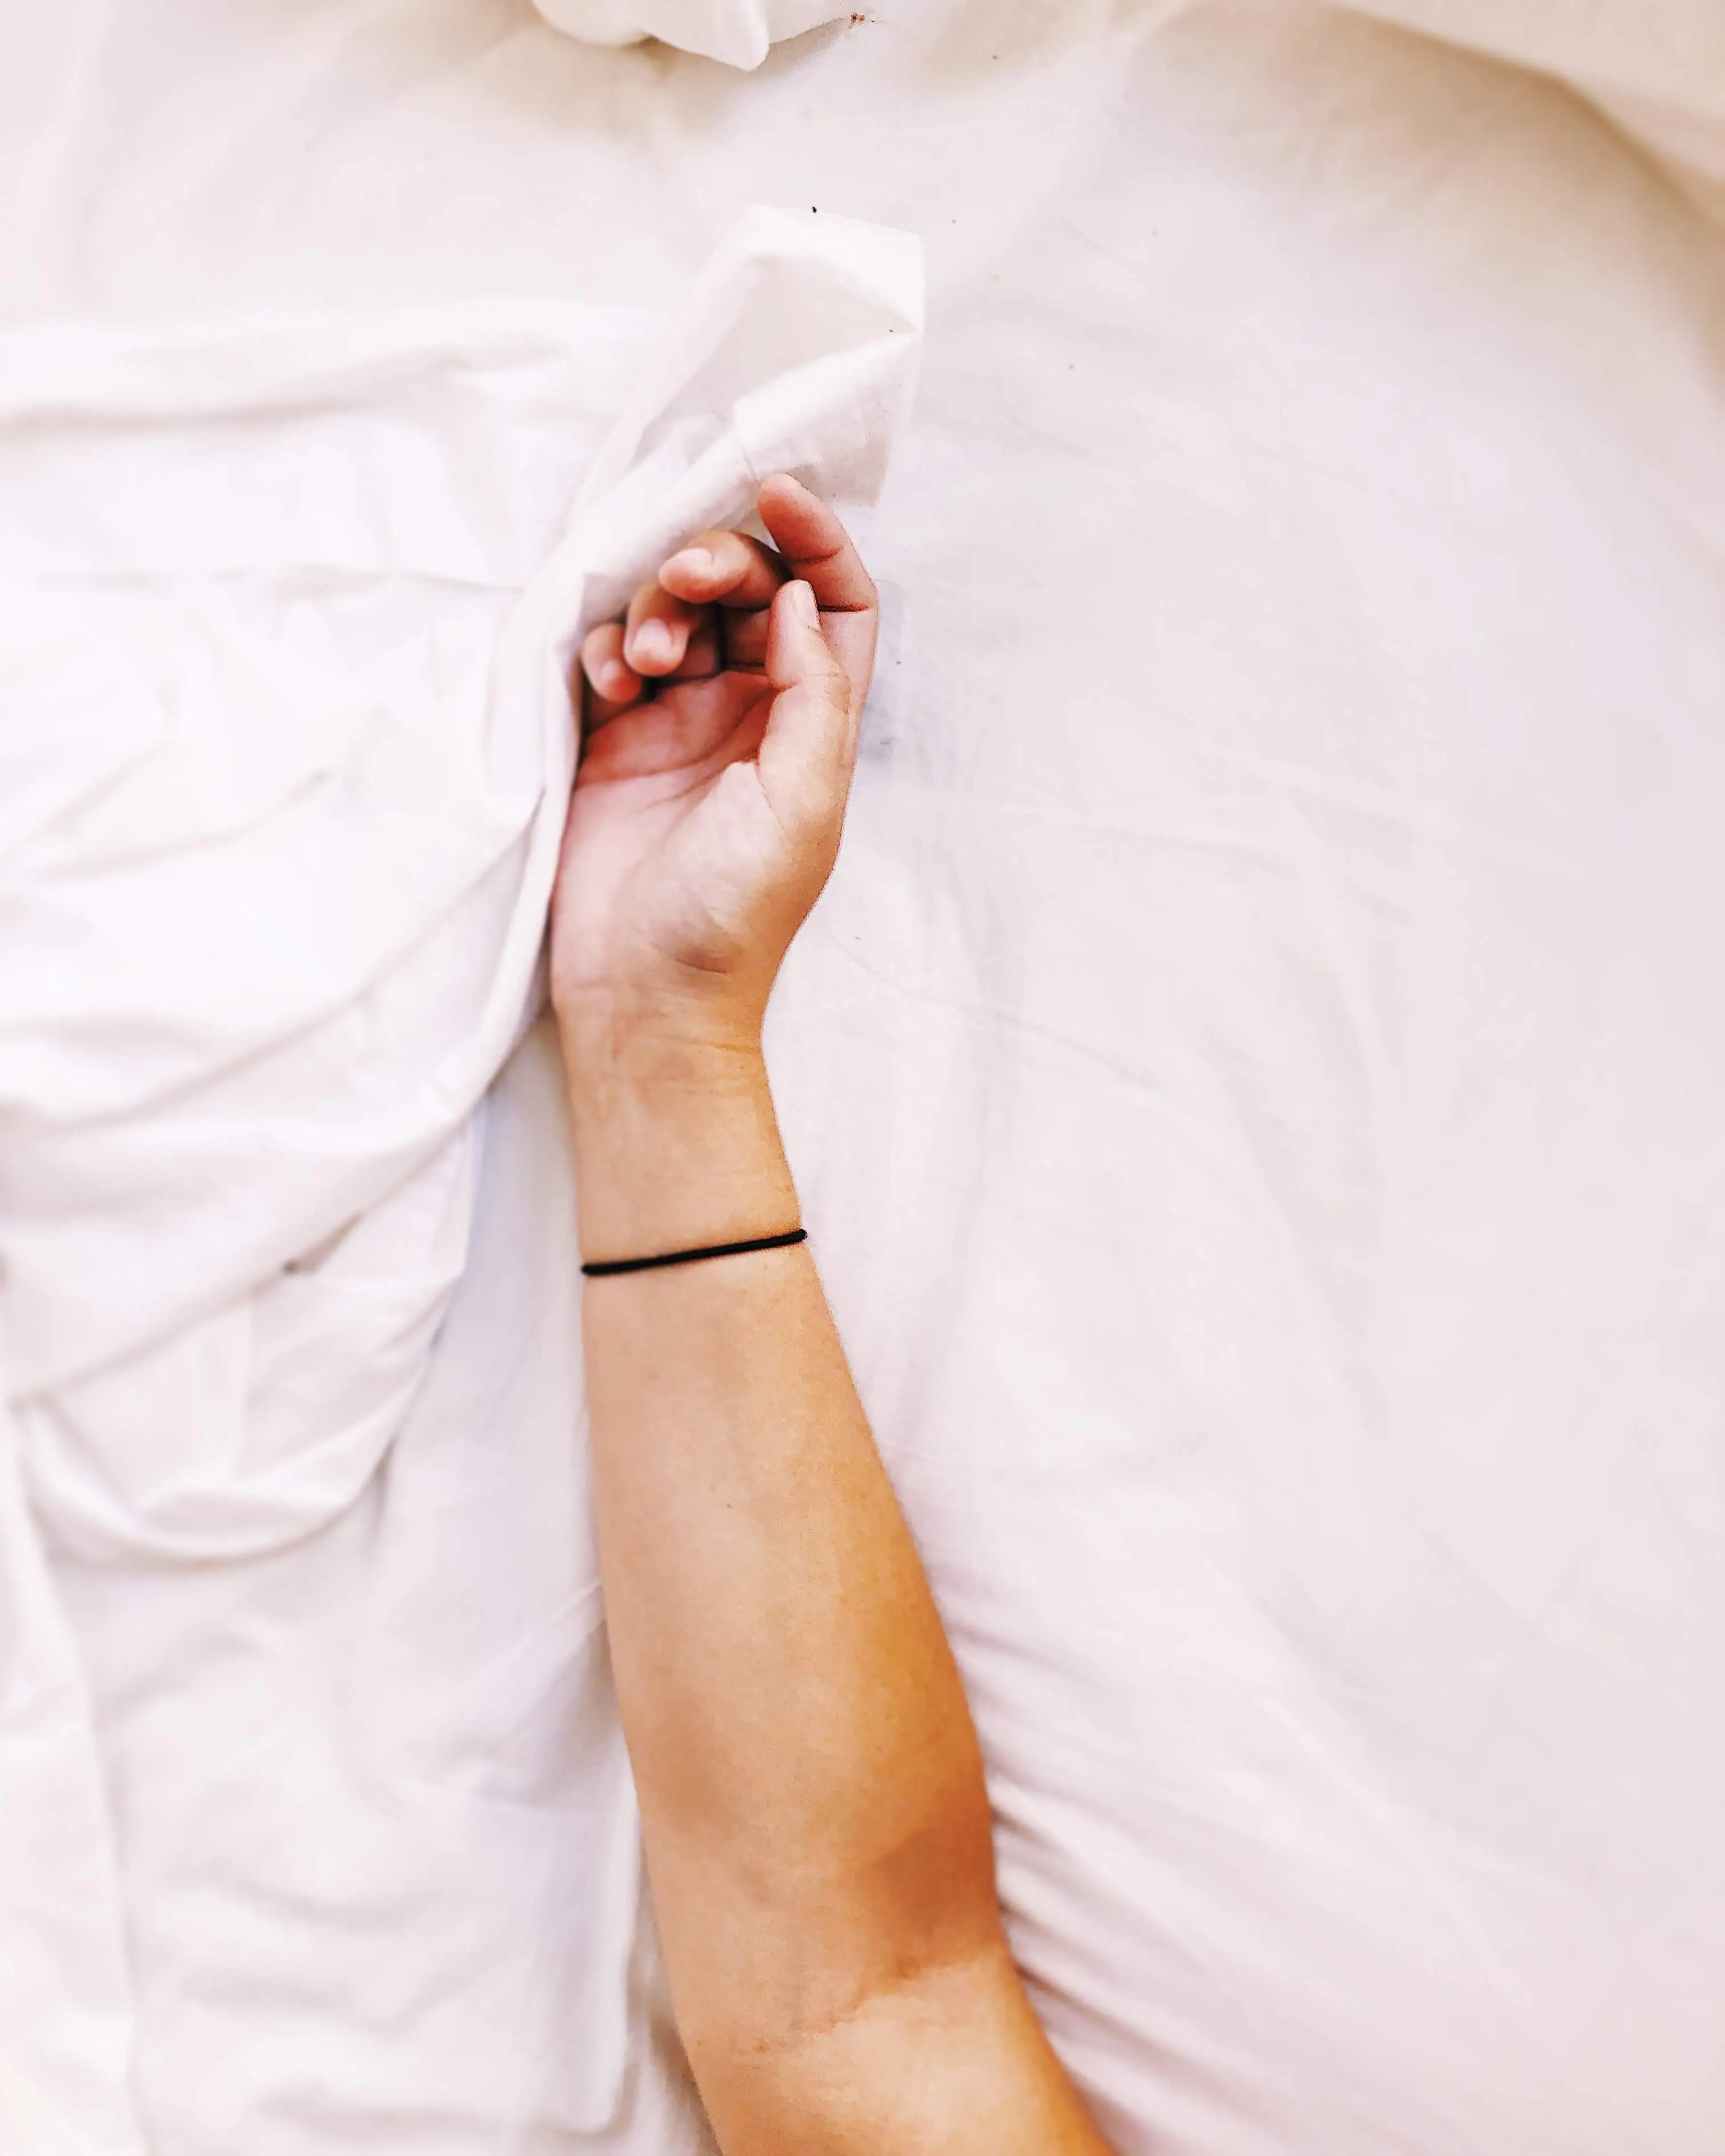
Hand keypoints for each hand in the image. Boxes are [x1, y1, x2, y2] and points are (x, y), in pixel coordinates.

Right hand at [549, 476, 877, 1067]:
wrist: (642, 994)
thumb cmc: (732, 913)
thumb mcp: (800, 801)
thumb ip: (811, 693)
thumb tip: (800, 597)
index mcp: (814, 725)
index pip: (834, 604)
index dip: (815, 540)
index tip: (774, 491)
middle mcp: (752, 713)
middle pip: (748, 591)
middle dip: (715, 564)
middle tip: (680, 584)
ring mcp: (680, 722)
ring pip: (676, 612)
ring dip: (655, 607)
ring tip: (638, 659)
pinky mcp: (613, 738)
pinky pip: (612, 653)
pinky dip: (607, 646)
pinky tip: (607, 679)